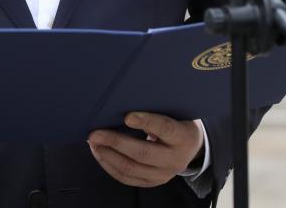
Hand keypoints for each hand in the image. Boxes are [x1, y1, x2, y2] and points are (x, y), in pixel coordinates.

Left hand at [87, 112, 203, 187]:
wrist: (191, 146)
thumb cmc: (178, 122)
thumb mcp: (175, 113)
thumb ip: (156, 110)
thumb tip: (125, 105)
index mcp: (184, 137)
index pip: (165, 128)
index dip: (146, 122)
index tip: (127, 116)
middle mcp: (175, 159)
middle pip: (143, 153)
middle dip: (115, 142)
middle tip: (96, 133)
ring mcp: (163, 174)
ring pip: (131, 168)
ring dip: (108, 155)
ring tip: (94, 143)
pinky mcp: (152, 182)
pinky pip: (127, 178)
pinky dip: (110, 166)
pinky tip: (100, 154)